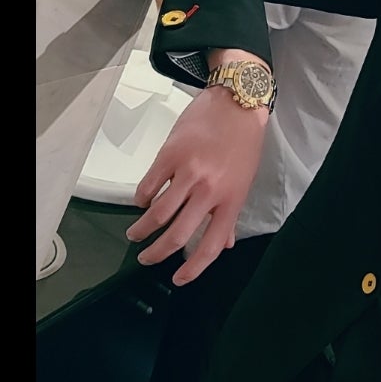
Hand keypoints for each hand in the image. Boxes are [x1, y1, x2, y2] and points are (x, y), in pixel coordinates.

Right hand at [125, 86, 268, 284]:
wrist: (237, 103)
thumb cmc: (244, 141)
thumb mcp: (244, 181)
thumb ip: (230, 215)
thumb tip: (225, 244)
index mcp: (231, 200)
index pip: (210, 245)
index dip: (193, 268)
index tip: (179, 278)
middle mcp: (209, 190)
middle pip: (177, 234)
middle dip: (157, 253)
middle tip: (146, 258)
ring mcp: (188, 172)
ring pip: (157, 214)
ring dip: (142, 229)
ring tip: (136, 234)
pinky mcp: (170, 155)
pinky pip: (149, 186)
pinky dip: (142, 199)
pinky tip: (142, 202)